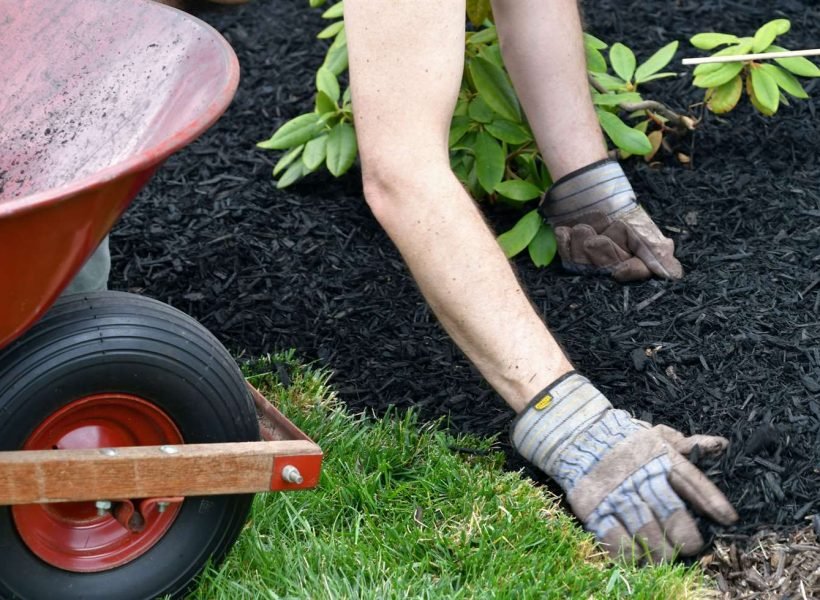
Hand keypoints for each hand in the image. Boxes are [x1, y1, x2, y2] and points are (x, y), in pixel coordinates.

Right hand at [511, 372, 736, 561]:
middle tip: (688, 546)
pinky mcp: (593, 508)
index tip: (727, 519)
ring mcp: (615, 493)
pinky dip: (628, 553)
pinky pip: (614, 538)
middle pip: (670, 512)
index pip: (692, 481)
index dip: (712, 501)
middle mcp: (640, 476)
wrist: (578, 437)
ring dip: (659, 550)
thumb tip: (722, 445)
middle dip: (684, 535)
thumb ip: (688, 445)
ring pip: (645, 531)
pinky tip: (637, 557)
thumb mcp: (657, 436)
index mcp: (659, 457)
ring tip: (664, 557)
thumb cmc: (625, 441)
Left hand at [539, 160, 682, 281]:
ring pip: (584, 264)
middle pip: (608, 269)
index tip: (620, 270)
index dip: (630, 272)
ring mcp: (591, 261)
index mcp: (634, 258)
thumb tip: (673, 275)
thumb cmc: (618, 207)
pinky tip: (566, 229)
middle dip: (602, 251)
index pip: (638, 274)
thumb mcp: (640, 226)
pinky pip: (566, 258)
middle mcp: (613, 263)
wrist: (587, 189)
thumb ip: (655, 249)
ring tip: (582, 226)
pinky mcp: (571, 254)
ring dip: (582, 242)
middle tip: (598, 236)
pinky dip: (565, 242)